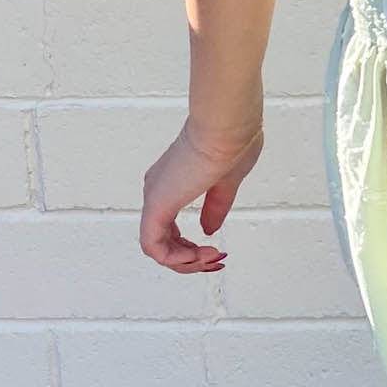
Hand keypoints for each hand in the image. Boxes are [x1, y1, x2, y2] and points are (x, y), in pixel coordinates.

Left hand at [139, 118, 263, 273]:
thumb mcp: (227, 182)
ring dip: (186, 261)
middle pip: (162, 242)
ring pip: (157, 248)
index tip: (219, 251)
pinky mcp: (157, 204)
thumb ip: (215, 206)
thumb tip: (207, 229)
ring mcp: (155, 196)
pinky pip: (154, 247)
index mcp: (173, 181)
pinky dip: (176, 258)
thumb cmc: (233, 140)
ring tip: (213, 257)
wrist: (227, 124)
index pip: (169, 228)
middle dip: (190, 259)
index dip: (191, 248)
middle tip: (218, 259)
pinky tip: (199, 256)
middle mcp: (158, 189)